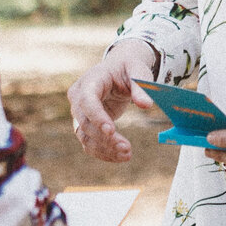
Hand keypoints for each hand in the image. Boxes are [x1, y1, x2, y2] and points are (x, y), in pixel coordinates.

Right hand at [68, 39, 157, 161]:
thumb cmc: (128, 68)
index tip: (111, 131)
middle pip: (84, 122)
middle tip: (127, 148)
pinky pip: (89, 143)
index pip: (87, 101)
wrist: (118, 71)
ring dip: (104, 149)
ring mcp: (80, 113)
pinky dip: (104, 152)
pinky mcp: (86, 125)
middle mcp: (78, 97)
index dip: (97, 117)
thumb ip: (141, 86)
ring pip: (85, 136)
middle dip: (104, 138)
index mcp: (89, 81)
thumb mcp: (137, 70)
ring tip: (127, 155)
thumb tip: (146, 105)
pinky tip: (120, 157)